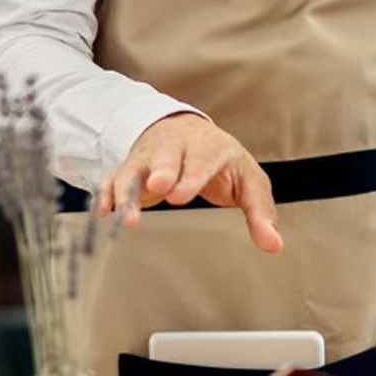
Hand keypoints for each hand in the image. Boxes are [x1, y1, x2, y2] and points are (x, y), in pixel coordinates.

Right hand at [97, 112, 282, 252]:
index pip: (201, 159)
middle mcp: (175, 147)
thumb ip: (259, 212)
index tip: (181, 194)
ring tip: (125, 217)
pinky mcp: (130, 168)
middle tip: (157, 188)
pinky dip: (105, 194)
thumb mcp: (248, 181)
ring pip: (134, 169)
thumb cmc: (221, 161)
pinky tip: (101, 213)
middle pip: (164, 156)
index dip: (191, 176)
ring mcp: (149, 156)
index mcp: (209, 147)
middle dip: (160, 171)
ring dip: (127, 191)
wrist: (185, 131)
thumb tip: (273, 244)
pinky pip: (114, 179)